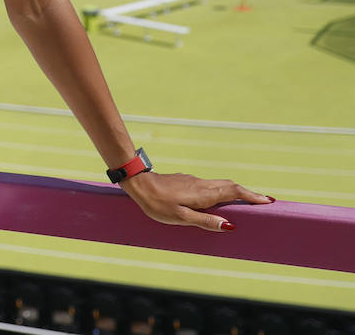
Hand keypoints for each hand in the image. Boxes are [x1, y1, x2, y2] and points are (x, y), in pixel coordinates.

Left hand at [120, 171, 273, 230]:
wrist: (138, 184)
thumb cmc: (157, 204)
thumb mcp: (181, 218)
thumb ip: (205, 221)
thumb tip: (229, 226)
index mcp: (204, 194)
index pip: (234, 192)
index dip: (252, 196)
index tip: (268, 201)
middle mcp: (202, 185)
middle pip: (231, 186)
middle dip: (248, 193)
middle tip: (263, 202)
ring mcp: (194, 181)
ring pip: (220, 184)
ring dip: (235, 192)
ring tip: (246, 202)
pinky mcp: (187, 181)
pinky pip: (210, 186)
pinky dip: (221, 191)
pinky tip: (218, 200)